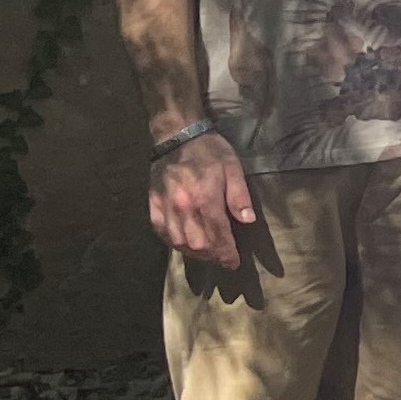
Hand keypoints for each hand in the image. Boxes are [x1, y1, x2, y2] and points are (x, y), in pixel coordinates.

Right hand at [147, 134, 257, 268]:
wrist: (176, 136)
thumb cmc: (210, 151)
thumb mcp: (232, 168)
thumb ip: (239, 196)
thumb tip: (248, 221)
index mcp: (205, 198)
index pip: (218, 234)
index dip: (226, 253)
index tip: (233, 263)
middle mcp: (183, 207)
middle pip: (198, 244)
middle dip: (213, 255)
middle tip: (223, 258)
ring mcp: (165, 207)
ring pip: (179, 242)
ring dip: (195, 252)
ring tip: (207, 253)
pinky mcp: (152, 205)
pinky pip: (162, 232)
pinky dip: (174, 243)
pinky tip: (185, 244)